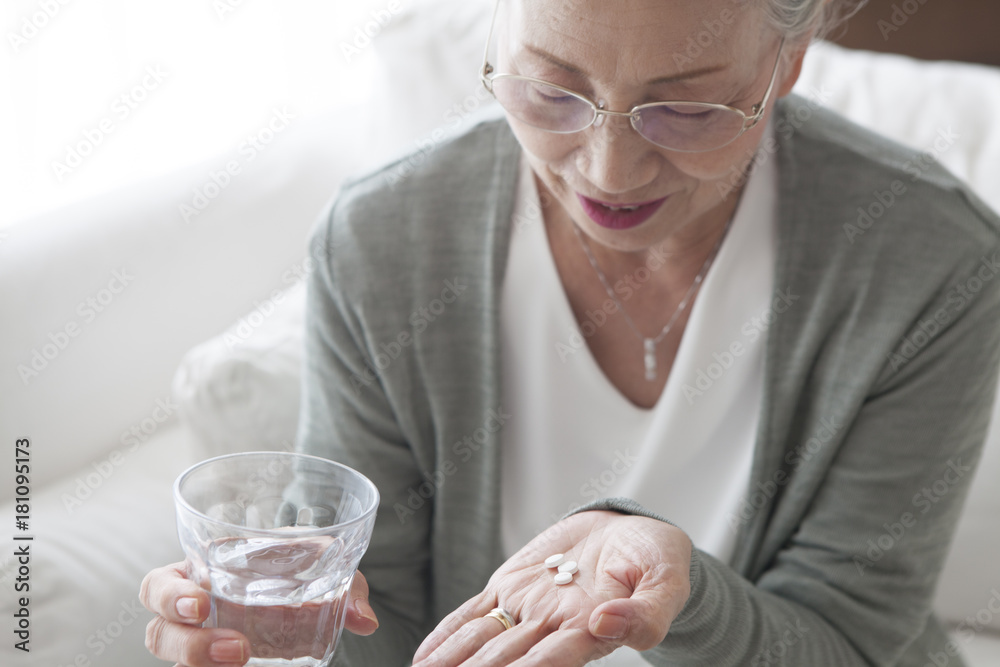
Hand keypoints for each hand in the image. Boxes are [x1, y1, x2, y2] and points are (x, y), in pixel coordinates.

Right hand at [140, 561, 378, 666]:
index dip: (169, 597)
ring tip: (243, 661)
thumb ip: (348, 588)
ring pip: (172, 661)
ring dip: (197, 662)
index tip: (202, 605)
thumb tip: (365, 621)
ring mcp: (202, 647)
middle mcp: (194, 615)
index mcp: (204, 575)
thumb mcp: (327, 569)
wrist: (314, 608)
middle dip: (186, 643)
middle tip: (236, 648)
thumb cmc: (306, 575)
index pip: (159, 585)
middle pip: (158, 632)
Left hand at [412, 511, 691, 666]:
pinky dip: (448, 636)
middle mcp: (552, 627)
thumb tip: (606, 622)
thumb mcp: (667, 580)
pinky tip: (424, 659)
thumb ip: (646, 611)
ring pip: (481, 643)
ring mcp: (527, 608)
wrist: (629, 532)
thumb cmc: (654, 559)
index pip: (552, 661)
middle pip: (506, 661)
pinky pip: (473, 615)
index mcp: (588, 631)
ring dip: (452, 664)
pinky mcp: (510, 587)